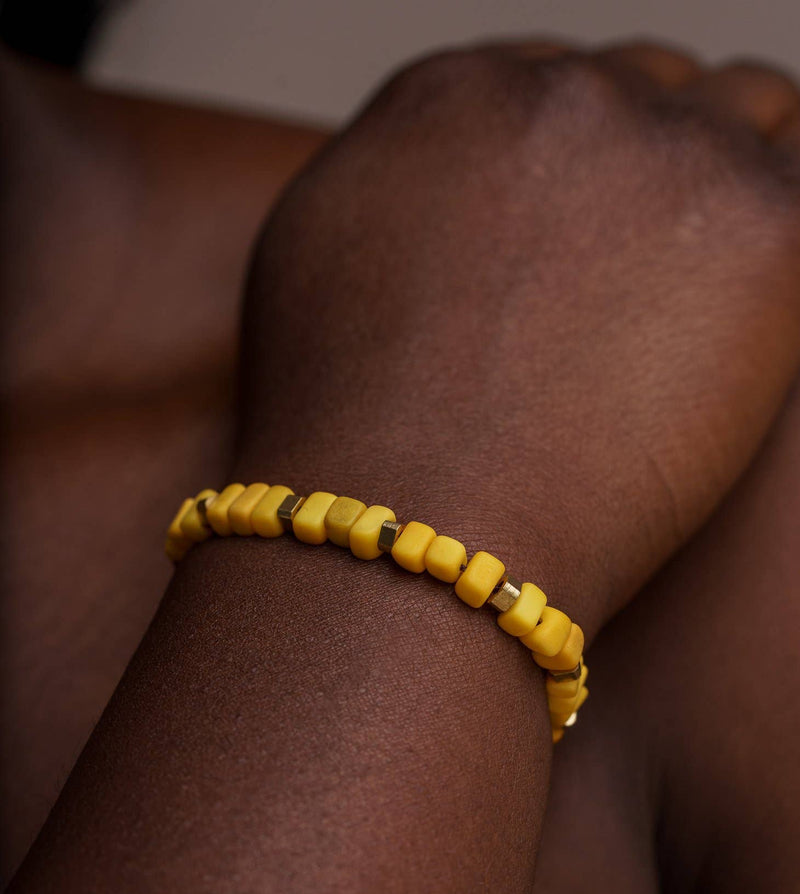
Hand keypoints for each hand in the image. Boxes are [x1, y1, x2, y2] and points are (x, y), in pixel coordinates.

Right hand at [235, 42, 799, 634]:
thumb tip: (448, 182)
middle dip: (650, 163)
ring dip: (732, 181)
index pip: (551, 81)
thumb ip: (391, 181)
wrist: (422, 520)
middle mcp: (564, 97)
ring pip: (746, 112)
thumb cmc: (351, 428)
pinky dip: (785, 240)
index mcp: (454, 95)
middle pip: (650, 90)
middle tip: (647, 260)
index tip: (584, 219)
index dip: (573, 156)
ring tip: (710, 278)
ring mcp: (667, 150)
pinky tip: (756, 302)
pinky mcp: (763, 226)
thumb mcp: (313, 260)